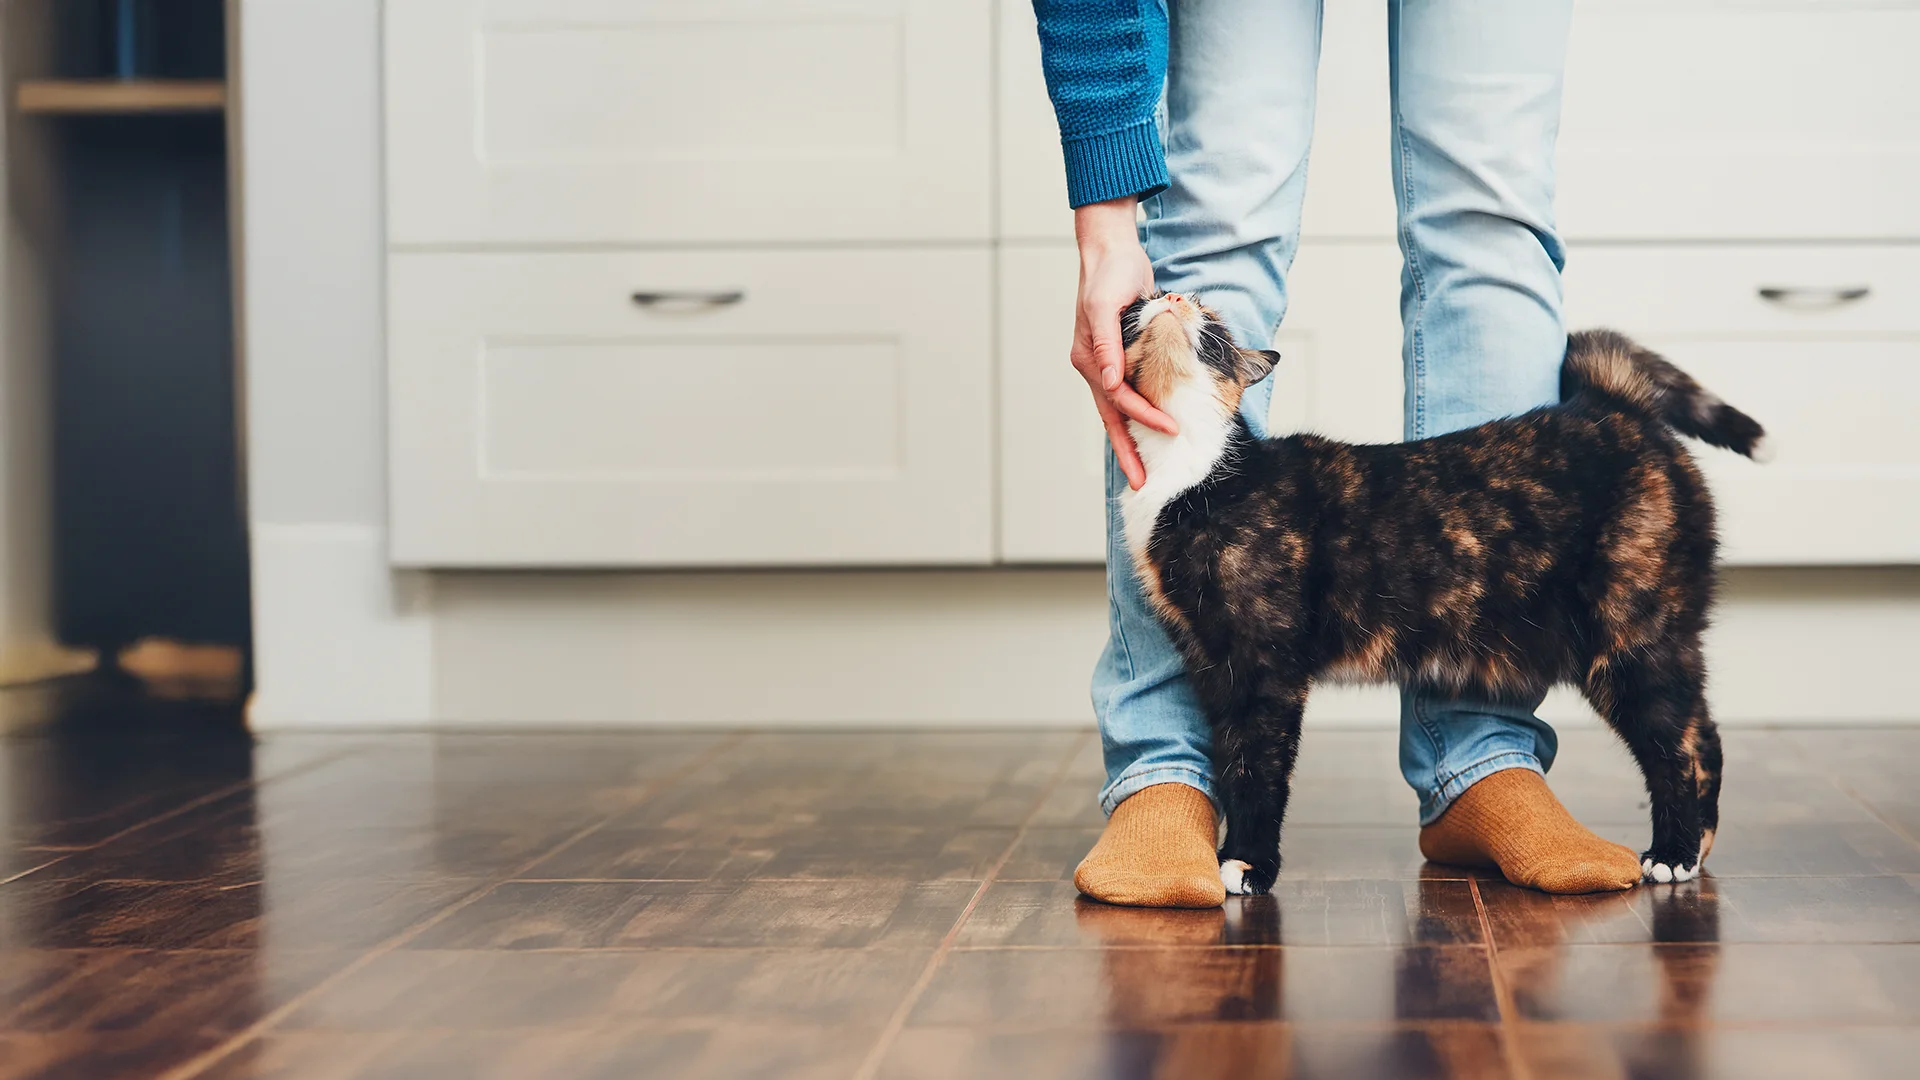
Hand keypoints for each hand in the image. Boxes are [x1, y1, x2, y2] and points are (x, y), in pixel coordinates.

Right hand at [1072, 198, 1178, 489]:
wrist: (1112, 251)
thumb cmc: (1110, 273)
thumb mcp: (1106, 304)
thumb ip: (1107, 344)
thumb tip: (1110, 382)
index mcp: (1090, 358)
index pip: (1119, 399)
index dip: (1144, 416)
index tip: (1171, 429)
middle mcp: (1095, 366)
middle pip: (1112, 418)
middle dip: (1126, 452)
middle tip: (1140, 484)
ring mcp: (1106, 363)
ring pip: (1118, 411)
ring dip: (1130, 440)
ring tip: (1141, 470)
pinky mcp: (1120, 356)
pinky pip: (1127, 395)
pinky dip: (1136, 415)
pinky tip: (1145, 431)